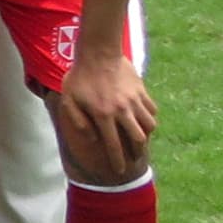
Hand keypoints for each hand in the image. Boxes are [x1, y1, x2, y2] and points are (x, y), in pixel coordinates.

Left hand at [51, 49, 156, 176]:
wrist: (98, 52)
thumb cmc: (80, 76)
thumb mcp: (70, 99)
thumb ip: (78, 121)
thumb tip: (92, 139)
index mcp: (103, 115)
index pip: (113, 145)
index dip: (117, 160)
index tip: (119, 170)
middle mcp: (122, 111)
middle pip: (137, 140)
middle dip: (137, 153)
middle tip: (134, 159)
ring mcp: (134, 101)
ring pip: (149, 126)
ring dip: (145, 135)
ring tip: (139, 139)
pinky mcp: (142, 91)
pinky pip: (152, 110)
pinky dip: (150, 117)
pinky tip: (143, 118)